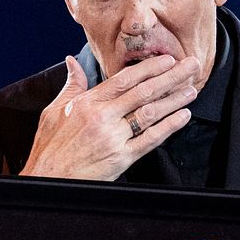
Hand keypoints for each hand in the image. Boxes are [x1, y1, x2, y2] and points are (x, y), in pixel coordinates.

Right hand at [21, 54, 198, 180]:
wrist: (47, 179)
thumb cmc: (50, 147)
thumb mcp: (54, 110)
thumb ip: (71, 85)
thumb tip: (72, 61)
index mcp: (88, 103)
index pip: (124, 79)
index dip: (149, 68)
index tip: (167, 59)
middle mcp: (102, 118)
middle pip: (144, 92)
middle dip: (171, 77)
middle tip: (191, 66)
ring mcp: (113, 138)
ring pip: (150, 113)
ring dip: (174, 100)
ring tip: (191, 90)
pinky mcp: (121, 158)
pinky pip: (150, 140)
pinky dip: (169, 127)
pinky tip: (182, 116)